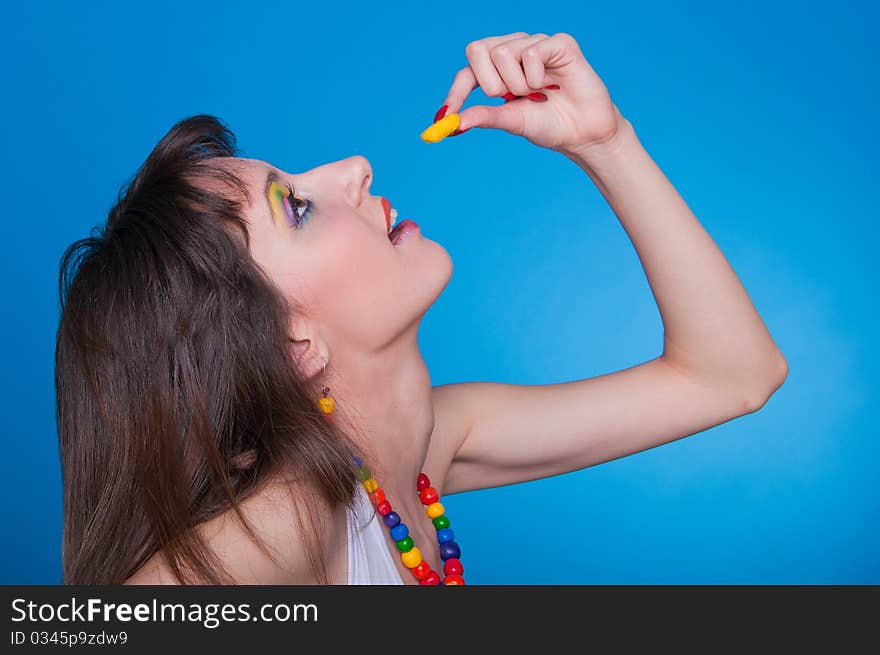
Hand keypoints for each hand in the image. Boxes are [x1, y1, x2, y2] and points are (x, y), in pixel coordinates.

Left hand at [440, 32, 623, 154]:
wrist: (583, 133)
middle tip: (512, 98)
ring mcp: (535, 44)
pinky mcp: (558, 43)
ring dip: (518, 85)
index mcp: (498, 70)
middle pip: (477, 50)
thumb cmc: (549, 125)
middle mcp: (514, 50)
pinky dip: (536, 77)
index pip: (467, 72)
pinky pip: (530, 53)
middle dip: (490, 83)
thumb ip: (484, 116)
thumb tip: (453, 123)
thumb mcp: (511, 122)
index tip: (447, 115)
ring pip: (502, 52)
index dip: (456, 92)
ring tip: (538, 94)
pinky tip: (552, 86)